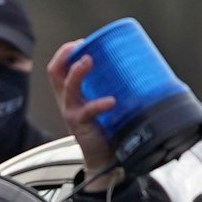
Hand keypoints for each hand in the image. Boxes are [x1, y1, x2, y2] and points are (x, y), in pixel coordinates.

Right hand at [47, 41, 122, 192]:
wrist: (106, 160)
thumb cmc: (108, 130)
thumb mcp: (106, 105)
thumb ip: (115, 88)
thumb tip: (145, 67)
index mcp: (72, 94)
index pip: (58, 68)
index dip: (65, 52)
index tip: (81, 42)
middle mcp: (68, 102)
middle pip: (55, 73)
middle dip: (65, 56)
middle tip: (81, 46)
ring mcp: (72, 113)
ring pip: (67, 88)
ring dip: (76, 72)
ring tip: (88, 61)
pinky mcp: (81, 125)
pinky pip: (88, 110)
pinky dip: (99, 103)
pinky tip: (110, 101)